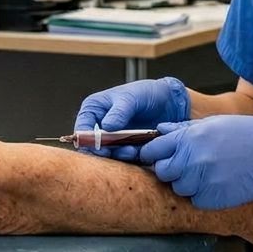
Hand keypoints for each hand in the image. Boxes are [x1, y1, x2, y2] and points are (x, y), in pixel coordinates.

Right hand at [74, 77, 189, 158]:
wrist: (170, 103)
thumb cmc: (148, 93)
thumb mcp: (132, 97)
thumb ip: (119, 111)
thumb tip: (106, 126)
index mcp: (94, 109)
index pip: (82, 128)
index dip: (87, 139)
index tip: (98, 146)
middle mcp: (101, 125)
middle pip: (92, 146)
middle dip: (103, 151)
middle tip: (113, 152)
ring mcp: (114, 139)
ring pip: (108, 154)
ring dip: (117, 155)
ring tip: (130, 150)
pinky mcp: (126, 148)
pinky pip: (123, 158)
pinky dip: (129, 158)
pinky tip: (137, 151)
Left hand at [140, 115, 252, 208]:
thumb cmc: (249, 134)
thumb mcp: (215, 123)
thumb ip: (184, 129)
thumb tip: (161, 131)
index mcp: (191, 137)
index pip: (153, 149)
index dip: (152, 153)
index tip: (156, 155)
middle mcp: (193, 159)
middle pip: (162, 172)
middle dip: (170, 169)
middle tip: (185, 165)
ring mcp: (202, 181)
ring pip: (178, 188)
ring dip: (186, 183)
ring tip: (208, 172)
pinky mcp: (213, 199)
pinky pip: (195, 200)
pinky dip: (202, 195)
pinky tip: (218, 182)